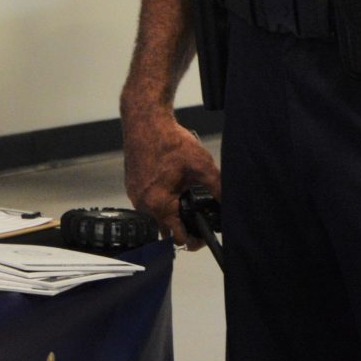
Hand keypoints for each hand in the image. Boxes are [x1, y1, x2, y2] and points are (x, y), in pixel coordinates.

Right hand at [122, 109, 220, 248]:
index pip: (177, 237)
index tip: (203, 236)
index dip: (194, 240)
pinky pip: (147, 203)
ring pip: (155, 217)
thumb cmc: (169, 140)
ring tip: (185, 198)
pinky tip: (172, 186)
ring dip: (170, 213)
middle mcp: (143, 204)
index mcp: (159, 203)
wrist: (145, 120)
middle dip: (182, 226)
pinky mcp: (131, 185)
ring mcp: (134, 195)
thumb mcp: (201, 165)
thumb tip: (229, 204)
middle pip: (165, 230)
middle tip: (197, 216)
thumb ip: (217, 188)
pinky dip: (159, 200)